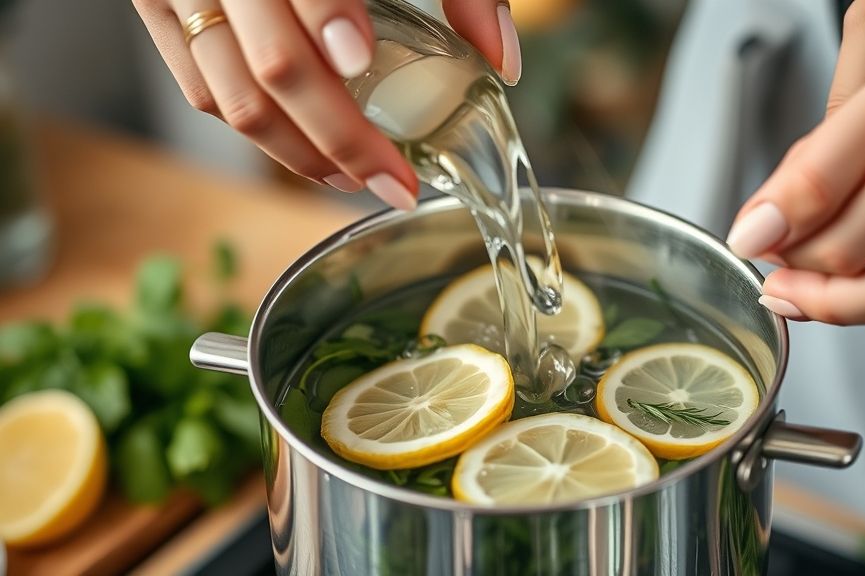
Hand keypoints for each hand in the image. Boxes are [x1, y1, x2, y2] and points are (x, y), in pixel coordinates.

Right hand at [132, 0, 518, 209]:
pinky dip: (254, 129)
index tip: (362, 61)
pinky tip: (304, 150)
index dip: (328, 21)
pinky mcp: (160, 12)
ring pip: (231, 97)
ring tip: (354, 178)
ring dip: (297, 154)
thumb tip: (499, 58)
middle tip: (393, 181)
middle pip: (272, 68)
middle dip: (339, 140)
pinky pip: (199, 89)